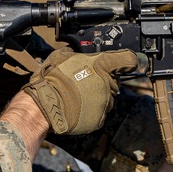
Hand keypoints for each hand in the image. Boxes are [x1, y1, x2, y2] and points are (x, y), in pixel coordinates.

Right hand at [23, 49, 138, 135]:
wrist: (44, 105)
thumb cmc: (51, 80)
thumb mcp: (62, 55)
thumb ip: (78, 54)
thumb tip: (78, 52)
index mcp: (101, 65)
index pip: (128, 59)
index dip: (126, 61)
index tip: (125, 63)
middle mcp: (107, 84)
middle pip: (113, 82)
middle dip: (102, 82)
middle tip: (83, 83)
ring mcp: (105, 103)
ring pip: (106, 99)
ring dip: (96, 97)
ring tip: (76, 97)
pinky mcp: (99, 119)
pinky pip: (98, 114)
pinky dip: (90, 112)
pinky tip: (76, 107)